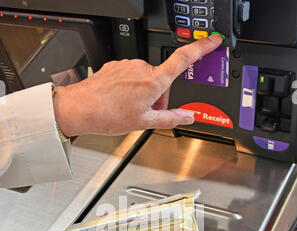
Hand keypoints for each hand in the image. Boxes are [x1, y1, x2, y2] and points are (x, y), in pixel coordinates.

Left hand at [53, 35, 222, 136]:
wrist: (81, 109)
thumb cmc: (109, 115)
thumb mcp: (144, 122)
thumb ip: (170, 118)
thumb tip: (189, 116)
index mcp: (154, 80)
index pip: (184, 59)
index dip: (201, 48)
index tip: (212, 41)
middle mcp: (142, 67)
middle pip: (161, 79)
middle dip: (158, 96)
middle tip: (145, 112)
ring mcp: (127, 64)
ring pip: (145, 79)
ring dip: (143, 93)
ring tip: (129, 109)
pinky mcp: (116, 65)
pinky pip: (130, 76)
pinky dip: (130, 89)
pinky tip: (120, 101)